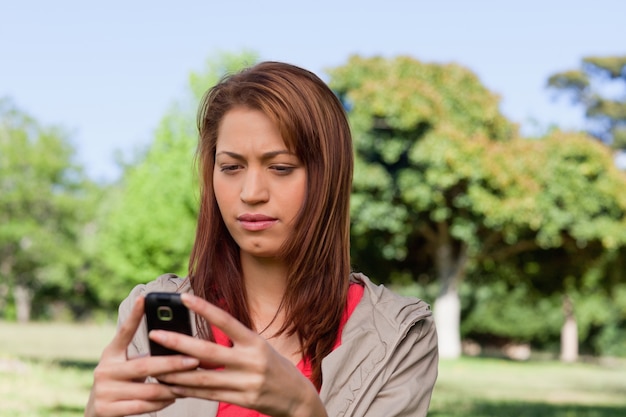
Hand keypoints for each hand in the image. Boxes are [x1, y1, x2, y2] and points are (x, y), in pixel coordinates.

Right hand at [84, 296, 199, 416]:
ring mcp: (104, 391)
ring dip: (172, 388)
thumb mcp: (126, 366)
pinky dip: (161, 403)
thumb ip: (144, 357)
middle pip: (144, 365)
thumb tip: (177, 345)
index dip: (134, 315)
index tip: (144, 298)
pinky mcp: (106, 410)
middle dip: (172, 363)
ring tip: (188, 384)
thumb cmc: (121, 384)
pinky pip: (142, 406)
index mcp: (111, 354)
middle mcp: (104, 370)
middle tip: (193, 360)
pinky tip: (173, 398)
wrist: (95, 415)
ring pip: (148, 389)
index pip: (124, 332)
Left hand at [149, 293, 327, 416]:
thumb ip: (235, 343)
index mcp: (256, 342)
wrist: (297, 398)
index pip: (226, 321)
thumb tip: (200, 341)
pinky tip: (172, 386)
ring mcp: (246, 383)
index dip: (204, 309)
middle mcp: (251, 361)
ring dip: (176, 372)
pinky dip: (188, 390)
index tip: (184, 297)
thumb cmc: (276, 367)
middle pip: (208, 351)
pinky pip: (209, 394)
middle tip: (155, 334)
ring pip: (203, 377)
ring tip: (155, 366)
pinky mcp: (242, 400)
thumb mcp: (261, 348)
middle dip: (179, 343)